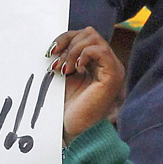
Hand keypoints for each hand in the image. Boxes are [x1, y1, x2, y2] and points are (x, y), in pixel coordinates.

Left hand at [48, 28, 125, 143]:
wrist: (74, 130)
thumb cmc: (68, 108)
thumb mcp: (63, 76)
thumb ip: (64, 58)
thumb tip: (55, 43)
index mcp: (96, 62)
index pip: (83, 35)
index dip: (64, 39)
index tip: (49, 53)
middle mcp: (107, 63)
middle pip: (89, 33)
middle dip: (67, 43)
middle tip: (56, 64)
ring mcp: (112, 68)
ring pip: (94, 39)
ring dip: (73, 51)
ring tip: (63, 70)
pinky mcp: (113, 76)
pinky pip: (100, 50)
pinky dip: (83, 55)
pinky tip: (75, 70)